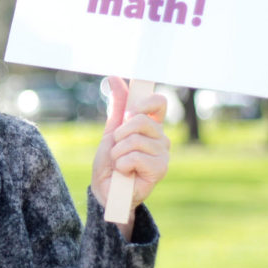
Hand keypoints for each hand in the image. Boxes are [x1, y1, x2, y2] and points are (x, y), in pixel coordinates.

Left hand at [92, 78, 169, 231]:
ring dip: (118, 152)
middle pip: (141, 120)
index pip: (159, 103)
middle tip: (117, 147)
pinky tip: (125, 172)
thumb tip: (114, 77)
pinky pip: (135, 156)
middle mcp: (161, 138)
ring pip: (135, 139)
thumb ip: (117, 106)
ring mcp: (162, 154)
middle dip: (120, 133)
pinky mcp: (160, 170)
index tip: (130, 112)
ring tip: (120, 163)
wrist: (105, 190)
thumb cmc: (110, 162)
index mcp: (151, 127)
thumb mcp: (111, 131)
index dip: (144, 103)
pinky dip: (122, 164)